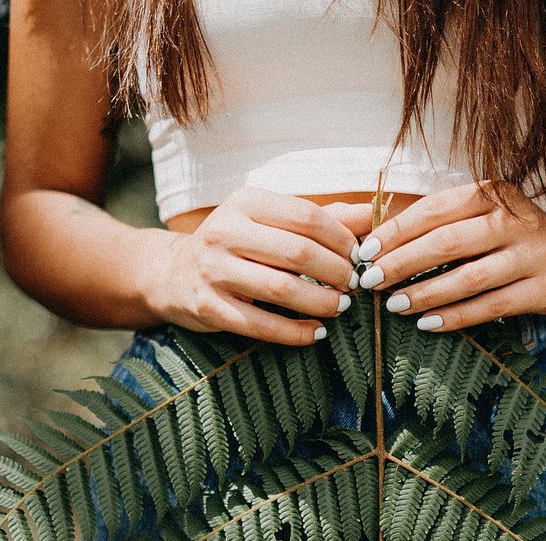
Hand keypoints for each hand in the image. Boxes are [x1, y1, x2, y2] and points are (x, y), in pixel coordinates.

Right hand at [146, 189, 370, 346]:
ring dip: (320, 303)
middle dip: (335, 272)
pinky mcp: (209, 308)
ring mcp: (214, 271)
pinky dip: (296, 332)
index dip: (341, 239)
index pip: (306, 217)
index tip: (359, 256)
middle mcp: (225, 232)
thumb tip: (370, 215)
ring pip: (281, 290)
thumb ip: (320, 219)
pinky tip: (316, 332)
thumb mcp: (270, 221)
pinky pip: (261, 326)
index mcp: (245, 202)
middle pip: (297, 253)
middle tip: (353, 285)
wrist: (174, 274)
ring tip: (340, 308)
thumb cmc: (237, 245)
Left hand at [353, 182, 545, 331]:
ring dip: (426, 294)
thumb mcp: (484, 215)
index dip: (396, 231)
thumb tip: (377, 240)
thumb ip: (441, 222)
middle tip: (372, 281)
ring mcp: (531, 255)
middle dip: (403, 263)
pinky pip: (490, 307)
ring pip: (468, 278)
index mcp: (493, 194)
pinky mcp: (542, 289)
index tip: (365, 251)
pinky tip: (428, 323)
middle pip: (448, 242)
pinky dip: (455, 317)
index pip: (435, 210)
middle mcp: (514, 221)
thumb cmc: (511, 237)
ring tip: (395, 305)